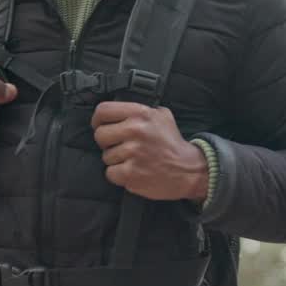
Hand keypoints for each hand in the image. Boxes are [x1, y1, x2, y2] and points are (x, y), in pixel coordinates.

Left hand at [91, 102, 207, 201]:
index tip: (101, 126)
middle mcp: (136, 131)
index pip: (103, 110)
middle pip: (100, 135)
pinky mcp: (131, 173)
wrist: (188, 169)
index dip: (98, 120)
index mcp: (141, 114)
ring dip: (117, 160)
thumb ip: (140, 111)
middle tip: (122, 146)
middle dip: (108, 143)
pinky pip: (110, 173)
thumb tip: (117, 111)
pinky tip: (134, 170)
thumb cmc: (172, 143)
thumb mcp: (162, 116)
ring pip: (106, 156)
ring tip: (134, 159)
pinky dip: (120, 174)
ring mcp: (133, 152)